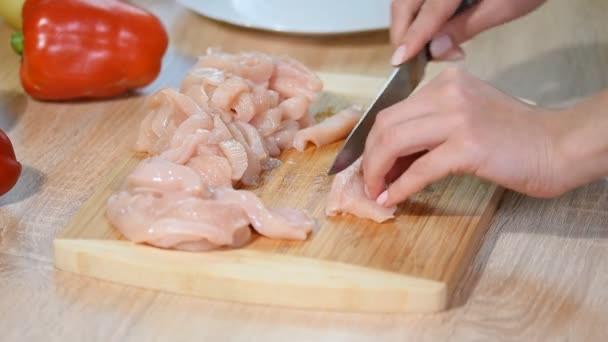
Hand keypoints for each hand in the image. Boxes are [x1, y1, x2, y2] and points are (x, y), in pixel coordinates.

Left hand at [362, 67, 569, 206]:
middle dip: (370, 156)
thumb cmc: (515, 136)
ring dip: (377, 170)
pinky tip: (393, 199)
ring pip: (394, 141)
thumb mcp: (467, 117)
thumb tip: (390, 160)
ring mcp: (458, 118)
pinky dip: (400, 186)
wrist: (558, 146)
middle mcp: (448, 93)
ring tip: (376, 191)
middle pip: (386, 123)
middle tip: (369, 181)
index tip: (371, 164)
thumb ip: (431, 128)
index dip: (374, 141)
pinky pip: (419, 169)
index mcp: (447, 83)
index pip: (394, 110)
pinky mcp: (467, 147)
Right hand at [390, 0, 546, 63]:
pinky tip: (433, 28)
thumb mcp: (504, 8)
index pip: (428, 12)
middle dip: (403, 33)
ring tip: (429, 45)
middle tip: (413, 59)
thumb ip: (466, 27)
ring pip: (405, 0)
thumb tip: (435, 49)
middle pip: (403, 2)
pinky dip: (417, 14)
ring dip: (408, 24)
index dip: (413, 38)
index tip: (399, 60)